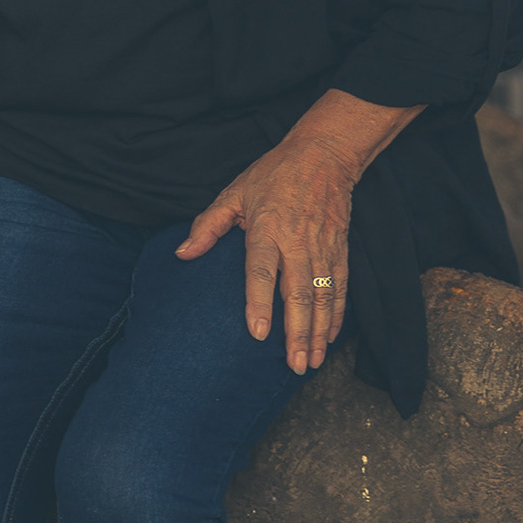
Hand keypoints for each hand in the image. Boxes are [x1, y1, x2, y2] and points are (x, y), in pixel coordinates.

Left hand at [176, 134, 358, 373]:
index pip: (262, 271)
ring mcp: (322, 249)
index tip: (258, 333)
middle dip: (296, 333)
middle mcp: (297, 243)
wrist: (322, 157)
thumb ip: (208, 226)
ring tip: (311, 362)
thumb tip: (183, 253)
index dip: (259, 302)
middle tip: (293, 365)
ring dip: (317, 332)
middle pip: (298, 293)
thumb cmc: (272, 175)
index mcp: (268, 228)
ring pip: (323, 297)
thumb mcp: (233, 193)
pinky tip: (329, 338)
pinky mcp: (340, 251)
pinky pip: (340, 288)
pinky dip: (336, 315)